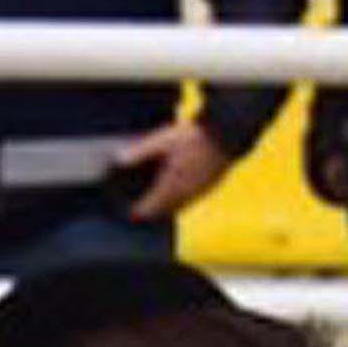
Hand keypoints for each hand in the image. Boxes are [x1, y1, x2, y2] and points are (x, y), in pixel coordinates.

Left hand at [112, 115, 230, 223]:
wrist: (229, 133)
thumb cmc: (196, 135)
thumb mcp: (164, 139)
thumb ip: (141, 151)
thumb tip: (118, 159)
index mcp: (170, 187)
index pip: (147, 211)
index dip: (134, 211)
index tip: (126, 209)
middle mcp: (183, 196)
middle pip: (160, 213)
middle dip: (148, 211)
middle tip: (137, 207)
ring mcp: (198, 194)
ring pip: (175, 208)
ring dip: (164, 206)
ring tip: (154, 199)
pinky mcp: (208, 188)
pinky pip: (189, 201)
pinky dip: (178, 199)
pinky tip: (175, 189)